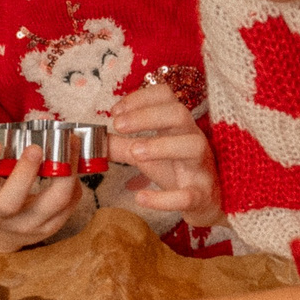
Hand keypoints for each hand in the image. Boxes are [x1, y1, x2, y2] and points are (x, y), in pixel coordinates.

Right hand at [0, 143, 80, 252]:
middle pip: (7, 202)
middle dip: (23, 175)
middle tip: (35, 147)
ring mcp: (22, 223)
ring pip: (46, 206)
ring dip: (61, 177)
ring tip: (69, 147)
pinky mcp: (46, 227)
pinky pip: (65, 207)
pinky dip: (74, 184)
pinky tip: (75, 162)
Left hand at [109, 82, 221, 225]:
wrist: (206, 203)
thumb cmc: (176, 171)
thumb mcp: (147, 155)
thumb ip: (121, 146)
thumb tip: (94, 138)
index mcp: (178, 126)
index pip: (166, 96)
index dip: (140, 98)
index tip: (115, 112)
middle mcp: (193, 139)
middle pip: (179, 113)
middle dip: (147, 116)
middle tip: (118, 126)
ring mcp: (201, 167)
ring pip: (193, 145)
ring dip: (161, 146)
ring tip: (135, 153)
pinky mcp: (201, 196)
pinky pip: (188, 195)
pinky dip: (164, 198)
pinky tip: (141, 198)